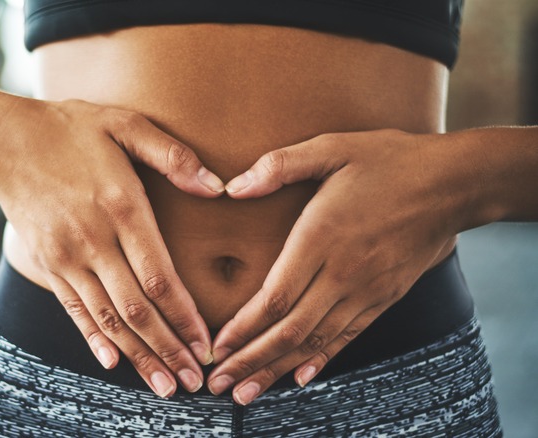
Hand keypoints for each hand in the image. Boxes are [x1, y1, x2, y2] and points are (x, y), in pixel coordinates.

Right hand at [0, 96, 223, 397]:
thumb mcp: (124, 124)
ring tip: (165, 387)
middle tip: (196, 384)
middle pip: (136, 310)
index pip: (160, 278)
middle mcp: (94, 240)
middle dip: (169, 351)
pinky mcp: (47, 263)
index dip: (185, 318)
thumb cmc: (70, 128)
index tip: (207, 347)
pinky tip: (113, 363)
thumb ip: (173, 155)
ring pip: (107, 319)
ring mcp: (66, 256)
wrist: (1, 140)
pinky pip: (74, 310)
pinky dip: (94, 340)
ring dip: (138, 357)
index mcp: (122, 207)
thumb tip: (218, 187)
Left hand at [206, 129, 463, 403]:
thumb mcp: (332, 147)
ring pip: (315, 341)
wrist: (453, 184)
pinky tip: (299, 376)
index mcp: (321, 238)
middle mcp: (342, 273)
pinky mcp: (383, 297)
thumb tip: (232, 188)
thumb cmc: (388, 160)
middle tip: (220, 385)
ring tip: (247, 394)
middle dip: (250, 360)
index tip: (215, 349)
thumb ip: (279, 166)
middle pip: (289, 330)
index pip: (274, 298)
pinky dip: (320, 359)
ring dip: (277, 369)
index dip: (242, 329)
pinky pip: (347, 336)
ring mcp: (365, 290)